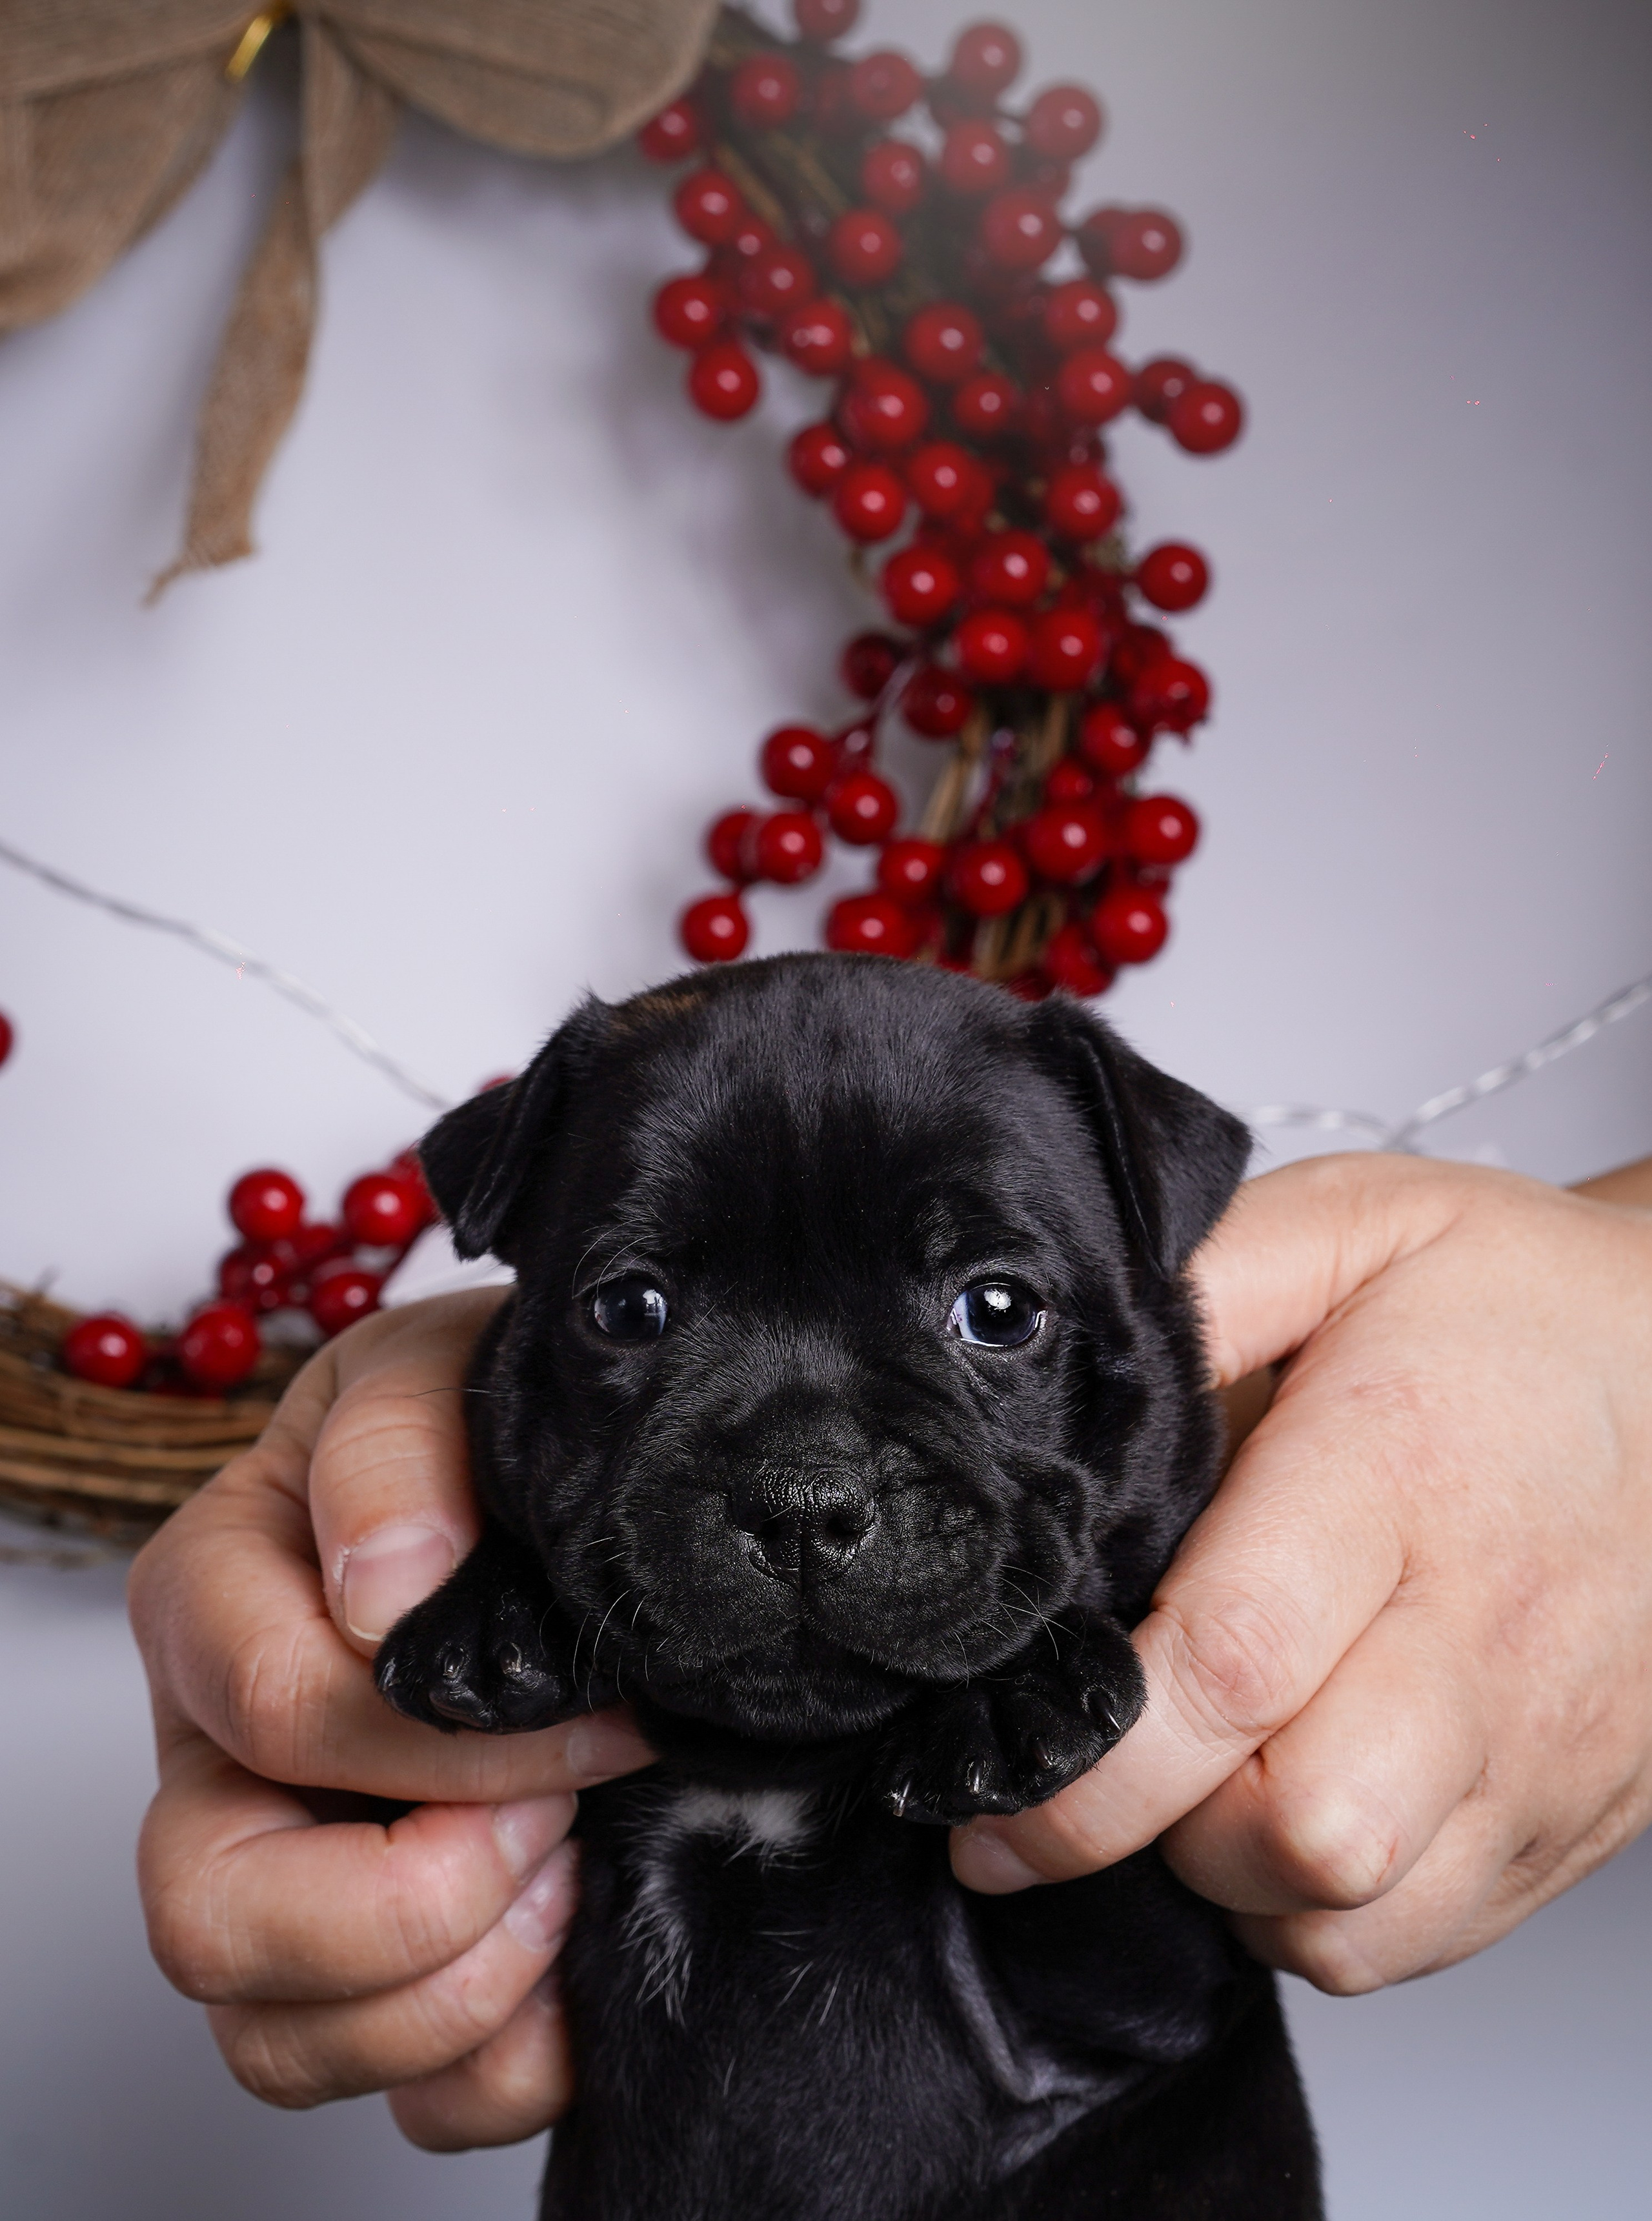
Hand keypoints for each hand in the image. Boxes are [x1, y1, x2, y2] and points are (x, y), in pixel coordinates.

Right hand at [129, 1291, 653, 2148]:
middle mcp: (220, 1765)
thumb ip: (397, 1447)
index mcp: (213, 1605)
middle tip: (555, 1822)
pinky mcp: (373, 1976)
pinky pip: (397, 2101)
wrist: (567, 1483)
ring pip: (279, 2044)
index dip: (452, 1740)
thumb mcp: (439, 1372)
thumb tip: (386, 1590)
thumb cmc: (481, 1423)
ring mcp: (287, 1883)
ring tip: (570, 1875)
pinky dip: (501, 2069)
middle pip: (215, 1920)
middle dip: (415, 1899)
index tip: (599, 1712)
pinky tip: (578, 1969)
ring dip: (459, 1991)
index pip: (281, 1716)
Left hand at [951, 1153, 1651, 1995]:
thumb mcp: (1348, 1225)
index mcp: (1398, 1478)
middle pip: (1300, 1830)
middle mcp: (1482, 1636)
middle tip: (1110, 1748)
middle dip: (1157, 1827)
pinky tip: (1283, 1804)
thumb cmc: (1517, 1302)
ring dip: (1233, 1877)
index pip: (1231, 1664)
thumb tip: (1057, 1365)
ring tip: (1197, 1771)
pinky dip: (1318, 1910)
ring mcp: (1540, 1746)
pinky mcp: (1571, 1815)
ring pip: (1352, 1914)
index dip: (1092, 1761)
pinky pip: (1416, 1938)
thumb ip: (1201, 1291)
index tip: (989, 1786)